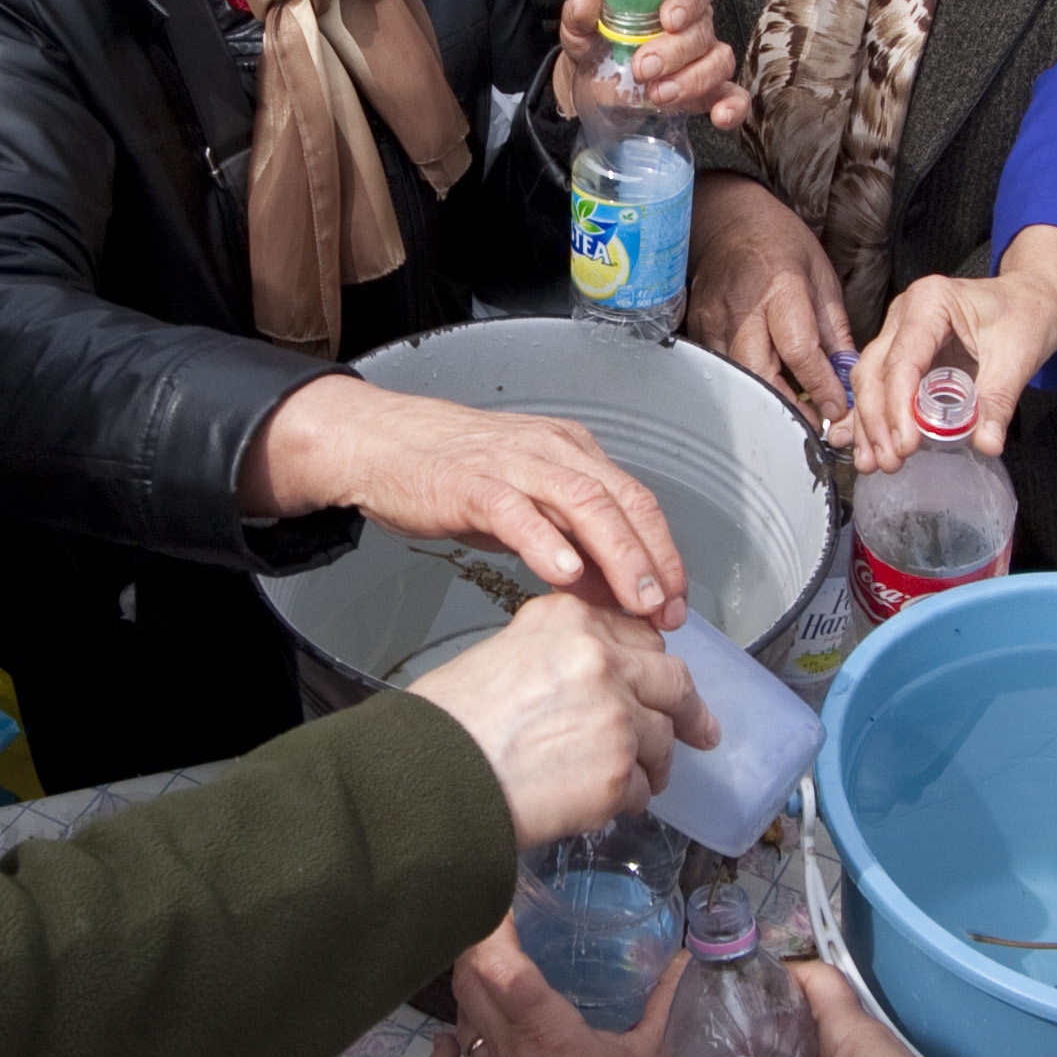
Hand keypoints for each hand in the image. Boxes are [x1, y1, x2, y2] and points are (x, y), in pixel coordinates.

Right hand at [242, 377, 691, 622]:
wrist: (380, 443)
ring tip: (636, 601)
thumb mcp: (523, 509)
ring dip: (618, 555)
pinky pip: (517, 511)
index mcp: (571, 453)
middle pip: (622, 502)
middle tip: (668, 612)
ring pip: (584, 503)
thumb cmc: (450, 474)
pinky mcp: (472, 483)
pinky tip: (564, 574)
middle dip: (654, 560)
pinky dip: (546, 543)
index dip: (665, 553)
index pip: (637, 502)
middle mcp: (552, 451)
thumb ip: (570, 545)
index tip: (677, 601)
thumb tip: (615, 591)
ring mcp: (513, 464)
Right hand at [404, 592, 704, 839]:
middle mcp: (601, 661)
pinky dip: (626, 801)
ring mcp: (617, 718)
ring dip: (651, 764)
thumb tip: (592, 676)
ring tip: (628, 782)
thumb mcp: (501, 654)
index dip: (650, 661)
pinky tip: (597, 804)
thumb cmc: (448, 726)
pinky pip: (643, 789)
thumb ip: (556, 653)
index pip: (638, 631)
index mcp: (569, 621)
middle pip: (672, 680)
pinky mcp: (619, 774)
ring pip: (663, 740)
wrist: (430, 778)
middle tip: (699, 728)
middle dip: (687, 709)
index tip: (660, 676)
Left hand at [425, 925, 682, 1056]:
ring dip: (470, 997)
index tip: (494, 896)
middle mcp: (509, 1051)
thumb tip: (685, 957)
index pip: (499, 964)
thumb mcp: (655, 1053)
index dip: (488, 925)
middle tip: (494, 930)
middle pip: (468, 983)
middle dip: (475, 948)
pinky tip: (448, 1042)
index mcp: (547, 1029)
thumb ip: (666, 1000)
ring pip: (461, 1024)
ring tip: (489, 984)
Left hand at [548, 0, 742, 128]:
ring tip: (659, 95)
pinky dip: (733, 106)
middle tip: (643, 68)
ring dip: (694, 79)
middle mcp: (694, 25)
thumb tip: (586, 2)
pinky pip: (733, 96)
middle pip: (703, 30)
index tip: (668, 19)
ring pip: (719, 61)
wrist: (592, 84)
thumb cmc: (596, 44)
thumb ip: (581, 13)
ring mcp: (703, 60)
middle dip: (675, 51)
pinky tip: (720, 116)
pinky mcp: (707, 93)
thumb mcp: (580, 27)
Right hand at [689, 171, 849, 430]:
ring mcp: (713, 321)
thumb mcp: (821, 277)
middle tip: (811, 424)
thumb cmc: (780, 243)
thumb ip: (834, 329)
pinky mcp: (697, 330)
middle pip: (759, 374)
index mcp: (780, 288)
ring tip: (789, 412)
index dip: (820, 386)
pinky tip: (761, 390)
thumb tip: (848, 374)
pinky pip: (720, 369)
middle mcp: (742, 308)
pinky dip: (742, 385)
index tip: (837, 408)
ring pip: (736, 379)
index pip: (800, 351)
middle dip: (787, 406)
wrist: (728, 222)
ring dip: (764, 401)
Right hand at [849, 227, 1056, 475]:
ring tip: (873, 463)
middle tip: (888, 461)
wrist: (1033, 298)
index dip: (898, 408)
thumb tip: (986, 443)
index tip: (906, 445)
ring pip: (870, 380)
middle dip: (877, 421)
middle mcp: (905, 314)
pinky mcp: (904, 351)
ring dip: (869, 424)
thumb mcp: (1018, 356)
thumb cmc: (1026, 314)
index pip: (903, 361)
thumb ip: (998, 400)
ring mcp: (900, 331)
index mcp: (931, 303)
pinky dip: (874, 416)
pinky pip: (881, 385)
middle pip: (876, 371)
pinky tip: (865, 445)